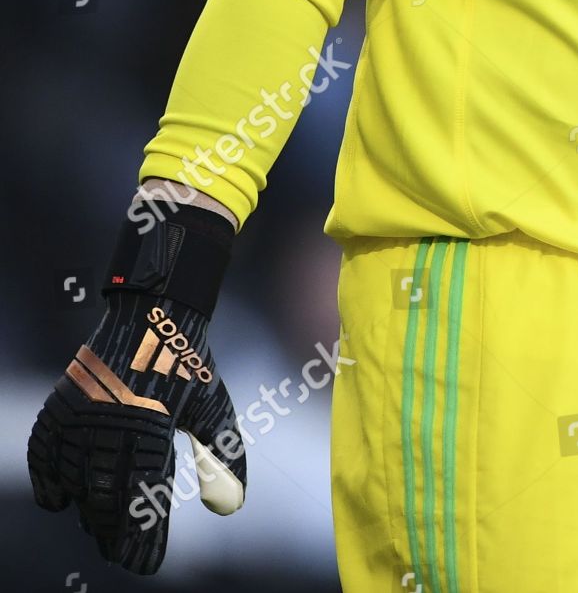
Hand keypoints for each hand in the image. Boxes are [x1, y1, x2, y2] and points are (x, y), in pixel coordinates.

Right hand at [28, 205, 243, 573]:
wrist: (155, 309)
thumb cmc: (188, 361)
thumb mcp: (212, 406)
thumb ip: (222, 454)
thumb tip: (234, 504)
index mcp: (153, 428)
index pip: (143, 502)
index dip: (143, 540)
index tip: (146, 564)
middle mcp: (113, 424)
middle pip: (106, 500)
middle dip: (114, 534)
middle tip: (122, 554)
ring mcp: (84, 414)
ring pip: (76, 482)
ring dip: (87, 512)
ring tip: (98, 531)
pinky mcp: (64, 403)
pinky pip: (46, 452)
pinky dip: (48, 479)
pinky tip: (59, 500)